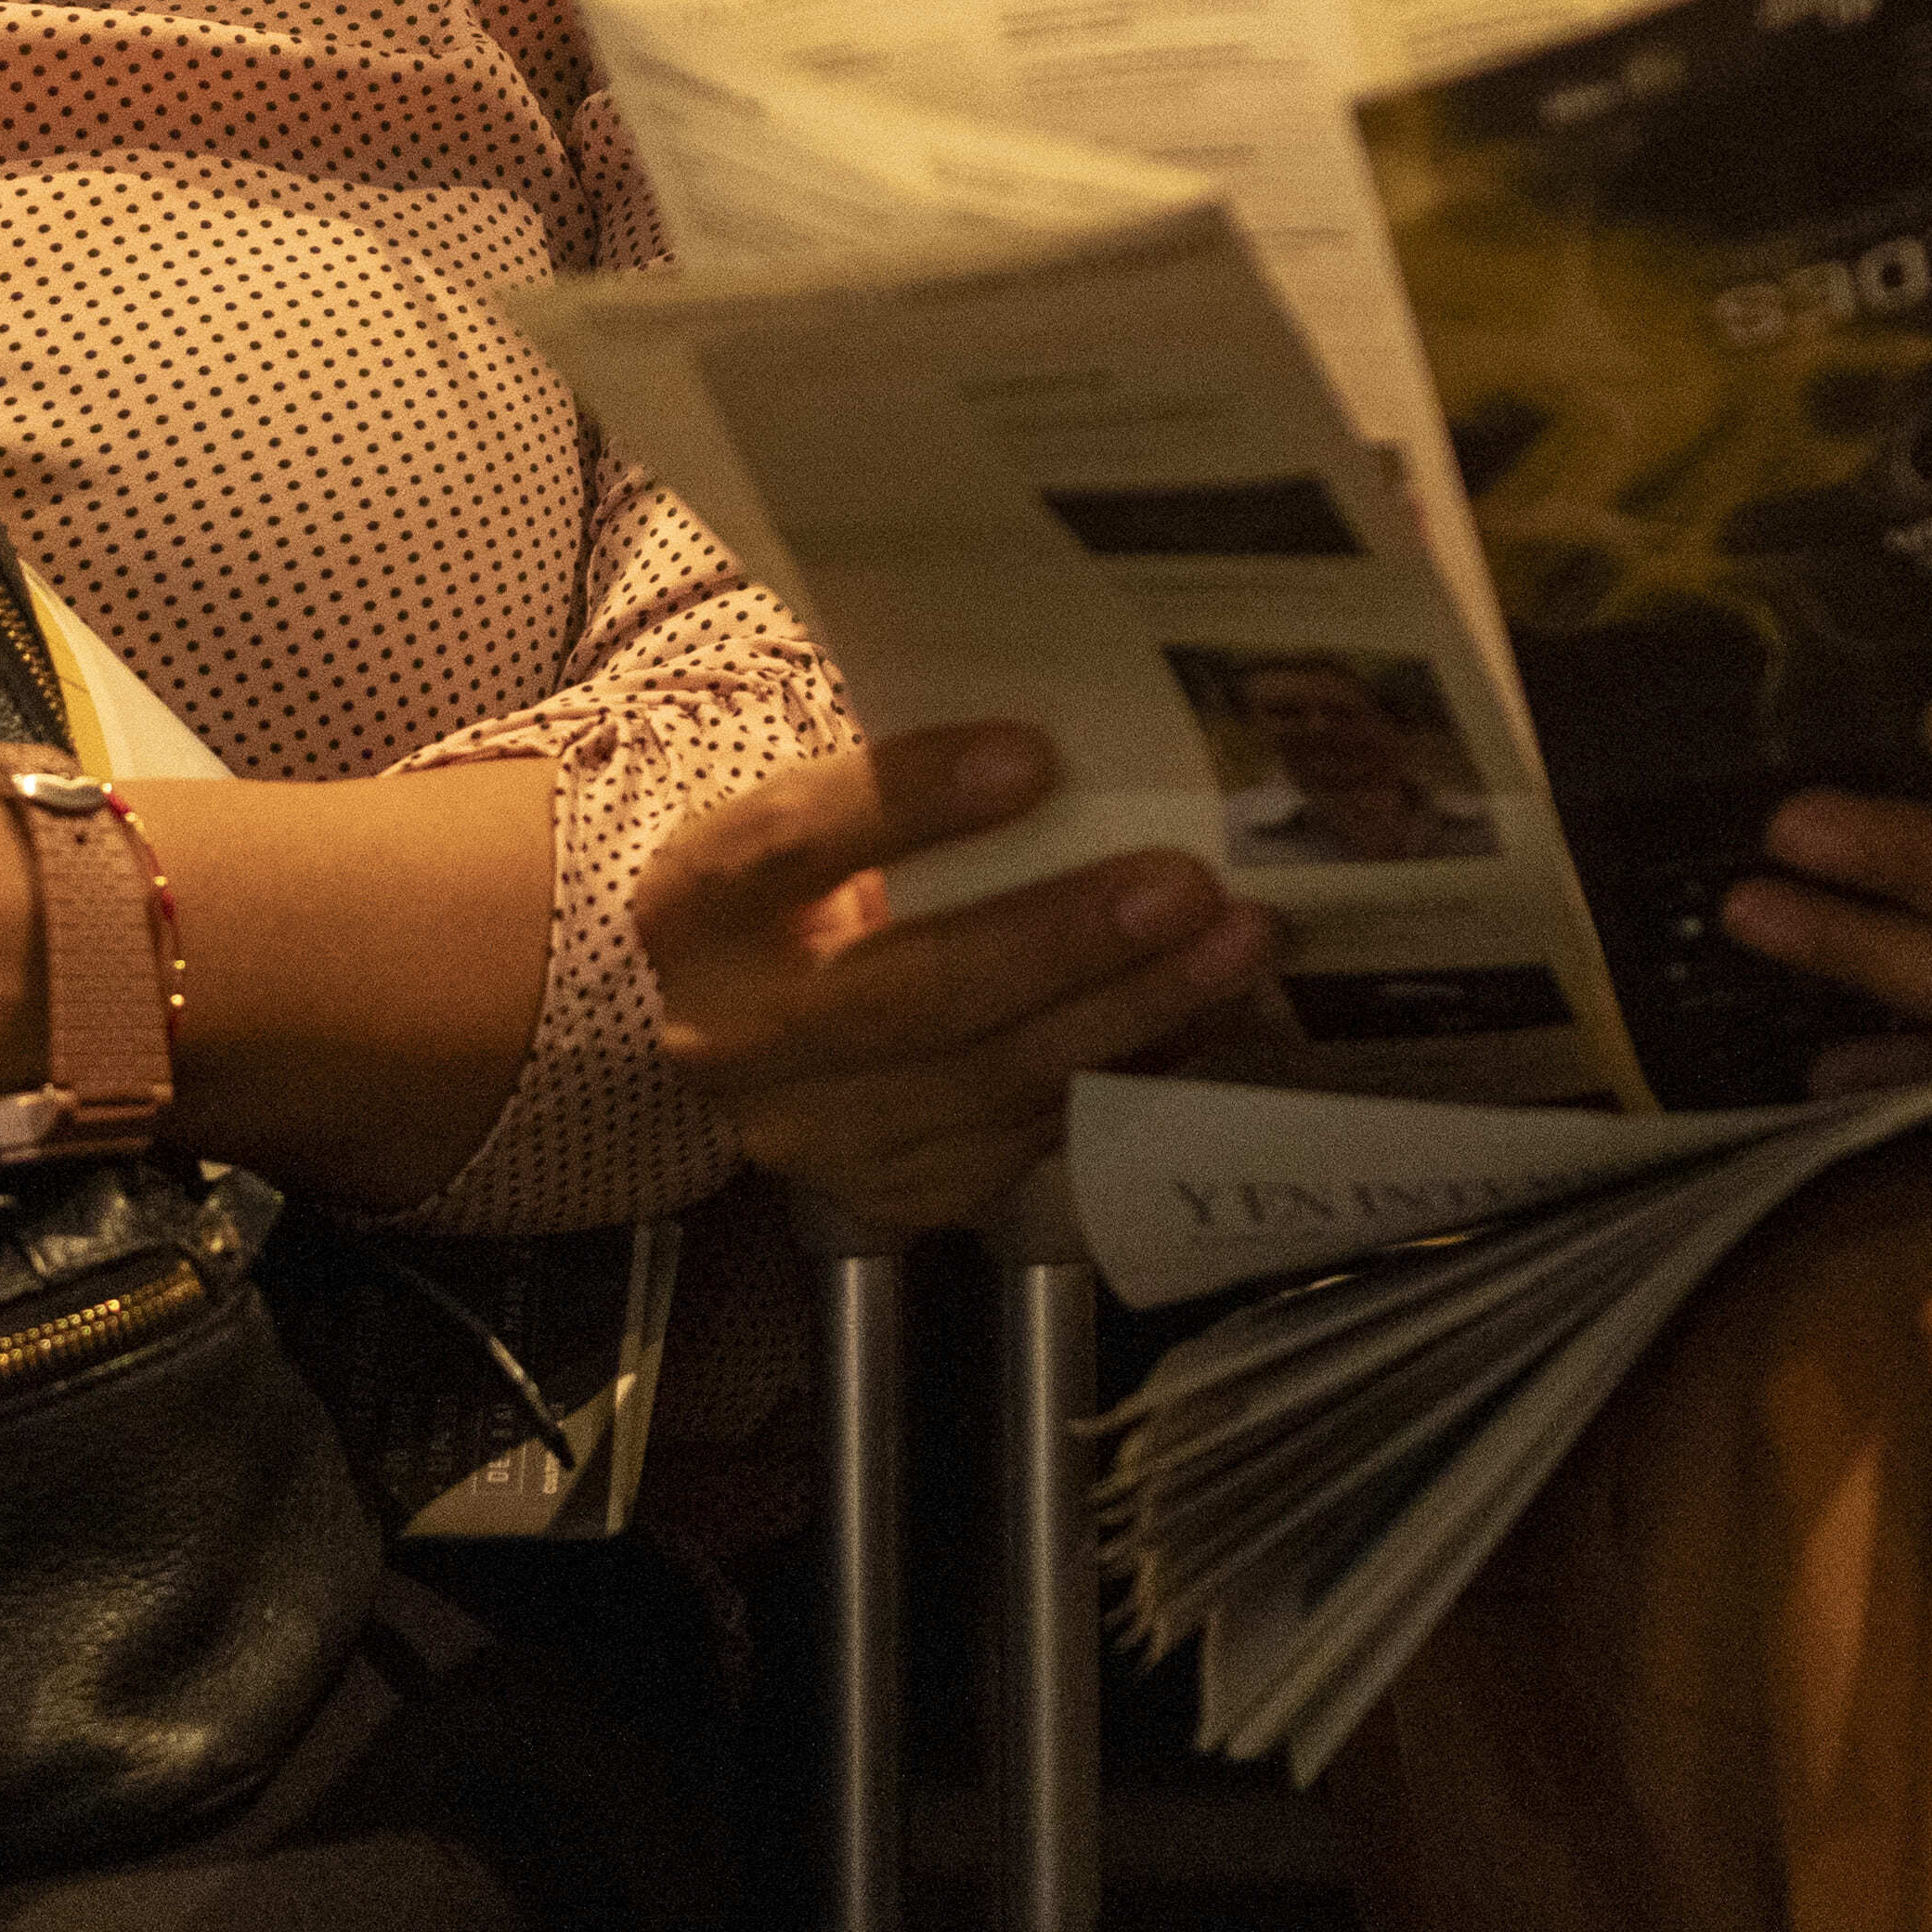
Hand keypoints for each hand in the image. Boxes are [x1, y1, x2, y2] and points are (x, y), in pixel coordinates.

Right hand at [636, 729, 1277, 1239]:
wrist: (740, 1024)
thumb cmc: (808, 889)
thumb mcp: (812, 817)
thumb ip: (899, 784)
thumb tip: (1073, 738)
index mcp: (697, 905)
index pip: (793, 844)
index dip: (911, 802)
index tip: (1034, 757)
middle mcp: (736, 1035)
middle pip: (909, 993)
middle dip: (1061, 939)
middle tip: (1183, 885)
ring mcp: (814, 1133)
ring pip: (989, 1080)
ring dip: (1131, 1011)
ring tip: (1234, 943)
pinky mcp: (895, 1193)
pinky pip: (1031, 1137)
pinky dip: (1129, 1072)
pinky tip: (1204, 1015)